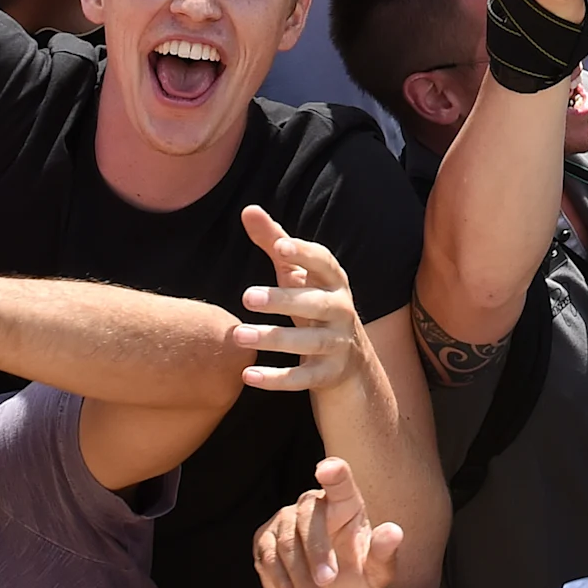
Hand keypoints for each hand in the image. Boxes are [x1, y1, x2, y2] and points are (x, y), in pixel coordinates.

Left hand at [234, 208, 375, 393]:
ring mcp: (338, 344)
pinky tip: (247, 375)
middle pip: (315, 303)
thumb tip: (248, 209)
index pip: (324, 263)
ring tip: (239, 335)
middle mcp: (341, 311)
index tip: (280, 246)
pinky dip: (277, 378)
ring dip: (274, 339)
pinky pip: (304, 378)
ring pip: (309, 342)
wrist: (349, 360)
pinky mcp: (328, 374)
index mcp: (334, 282)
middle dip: (283, 300)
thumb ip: (274, 242)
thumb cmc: (313, 304)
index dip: (304, 254)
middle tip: (246, 296)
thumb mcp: (297, 275)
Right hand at [256, 457, 405, 587]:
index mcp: (345, 505)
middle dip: (318, 553)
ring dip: (301, 577)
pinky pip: (269, 558)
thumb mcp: (375, 574)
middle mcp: (313, 505)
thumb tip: (393, 531)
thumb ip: (384, 554)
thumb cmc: (355, 580)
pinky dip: (284, 583)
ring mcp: (285, 520)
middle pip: (309, 518)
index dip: (334, 474)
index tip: (328, 468)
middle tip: (328, 581)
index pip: (341, 484)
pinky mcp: (265, 540)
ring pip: (288, 543)